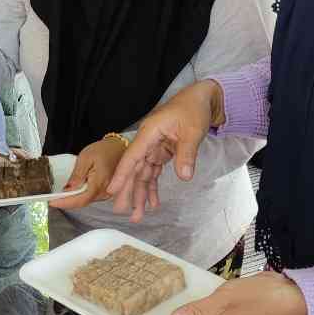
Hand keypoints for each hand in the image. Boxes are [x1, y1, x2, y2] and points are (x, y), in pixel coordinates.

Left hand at [50, 138, 127, 210]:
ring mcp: (106, 193)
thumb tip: (68, 189)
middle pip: (82, 202)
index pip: (80, 200)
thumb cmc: (104, 150)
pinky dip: (80, 196)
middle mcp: (105, 192)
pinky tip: (73, 191)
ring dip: (73, 199)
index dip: (65, 203)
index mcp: (99, 183)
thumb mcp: (86, 157)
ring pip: (86, 201)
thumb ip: (77, 175)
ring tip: (60, 195)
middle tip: (52, 199)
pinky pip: (91, 197)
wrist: (119, 147)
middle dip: (66, 202)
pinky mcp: (106, 192)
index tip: (52, 202)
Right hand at [106, 80, 224, 222]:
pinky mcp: (161, 152)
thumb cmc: (194, 109)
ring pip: (143, 174)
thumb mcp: (193, 131)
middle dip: (128, 191)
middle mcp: (147, 141)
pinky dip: (152, 187)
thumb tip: (184, 177)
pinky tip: (152, 203)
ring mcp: (154, 148)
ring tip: (137, 215)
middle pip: (134, 169)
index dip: (121, 174)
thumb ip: (186, 154)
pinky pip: (153, 172)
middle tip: (122, 211)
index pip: (132, 156)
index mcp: (149, 132)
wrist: (202, 99)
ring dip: (140, 194)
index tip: (111, 190)